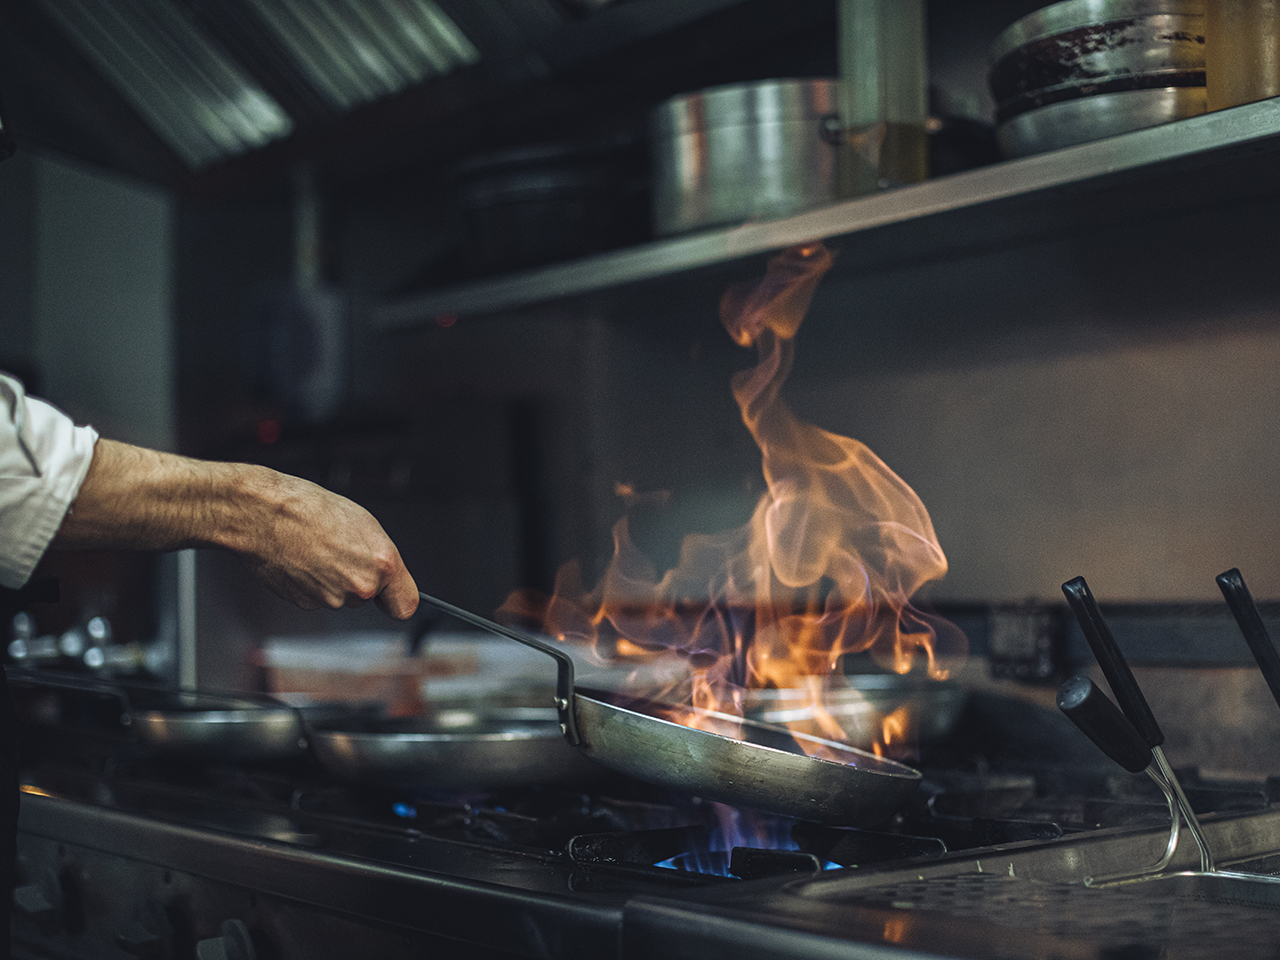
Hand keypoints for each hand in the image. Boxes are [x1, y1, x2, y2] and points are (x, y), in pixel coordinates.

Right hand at [235, 470, 419, 618]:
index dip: (396, 599)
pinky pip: (318, 598)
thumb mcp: (364, 524)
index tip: (391, 594)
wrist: (265, 514)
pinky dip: (312, 584)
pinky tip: (303, 560)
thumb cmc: (312, 509)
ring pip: (342, 598)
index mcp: (382, 564)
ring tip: (317, 550)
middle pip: (368, 598)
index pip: (405, 606)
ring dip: (333, 580)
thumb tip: (386, 578)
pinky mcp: (306, 605)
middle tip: (339, 550)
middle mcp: (360, 587)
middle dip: (357, 578)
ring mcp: (332, 599)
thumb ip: (381, 558)